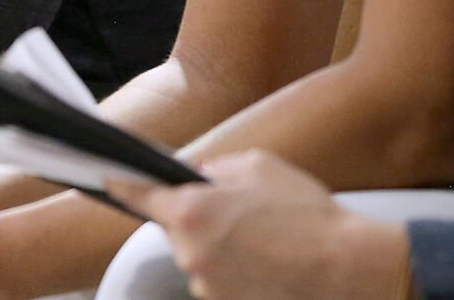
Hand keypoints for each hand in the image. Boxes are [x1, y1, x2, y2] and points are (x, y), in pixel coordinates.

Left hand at [107, 151, 414, 299]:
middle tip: (241, 213)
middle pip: (177, 228)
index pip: (139, 195)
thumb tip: (200, 179)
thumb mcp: (257, 167)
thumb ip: (215, 171)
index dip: (121, 184)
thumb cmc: (305, 213)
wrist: (348, 267)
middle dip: (200, 218)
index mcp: (190, 211)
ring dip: (222, 247)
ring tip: (266, 241)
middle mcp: (190, 253)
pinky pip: (220, 280)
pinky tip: (269, 261)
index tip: (105, 178)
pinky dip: (238, 270)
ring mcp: (207, 286)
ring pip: (200, 257)